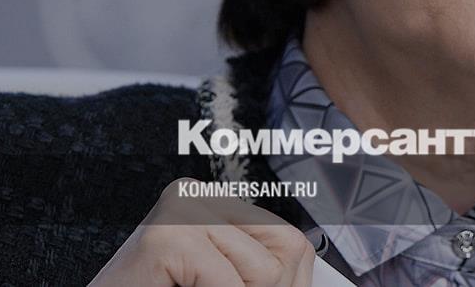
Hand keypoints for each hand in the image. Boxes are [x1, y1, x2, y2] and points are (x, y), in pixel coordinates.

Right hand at [88, 177, 314, 286]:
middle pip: (286, 251)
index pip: (290, 242)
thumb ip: (263, 271)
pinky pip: (229, 285)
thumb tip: (309, 265)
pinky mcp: (165, 236)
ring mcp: (180, 210)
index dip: (287, 284)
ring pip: (265, 274)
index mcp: (216, 204)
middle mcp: (197, 195)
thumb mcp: (221, 280)